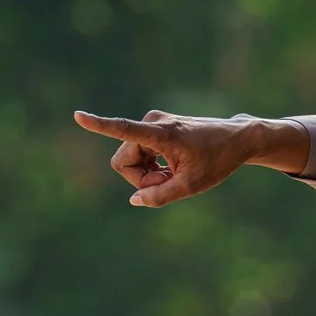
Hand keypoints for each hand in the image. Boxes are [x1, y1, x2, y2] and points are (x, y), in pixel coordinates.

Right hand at [72, 110, 308, 206]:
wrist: (238, 139)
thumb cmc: (218, 161)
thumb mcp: (191, 186)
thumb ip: (160, 196)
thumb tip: (134, 199)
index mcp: (161, 133)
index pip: (123, 129)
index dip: (98, 125)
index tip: (77, 115)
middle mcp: (152, 122)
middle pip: (123, 162)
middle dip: (140, 178)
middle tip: (168, 182)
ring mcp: (153, 123)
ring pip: (130, 160)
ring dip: (148, 173)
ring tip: (174, 174)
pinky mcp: (155, 127)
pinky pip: (139, 154)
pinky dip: (152, 166)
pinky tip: (172, 168)